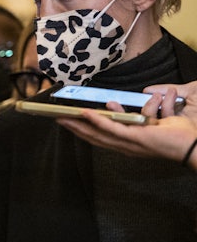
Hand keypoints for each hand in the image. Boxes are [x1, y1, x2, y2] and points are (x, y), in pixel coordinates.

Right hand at [59, 85, 196, 169]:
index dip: (85, 129)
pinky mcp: (134, 139)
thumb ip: (152, 107)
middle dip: (75, 128)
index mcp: (129, 142)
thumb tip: (148, 94)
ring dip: (79, 125)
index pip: (102, 136)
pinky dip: (97, 121)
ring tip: (64, 117)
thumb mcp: (162, 116)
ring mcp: (128, 144)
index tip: (72, 120)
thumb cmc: (181, 133)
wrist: (193, 145)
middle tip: (58, 119)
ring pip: (97, 134)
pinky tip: (85, 114)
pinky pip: (111, 129)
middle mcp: (125, 146)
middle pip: (94, 137)